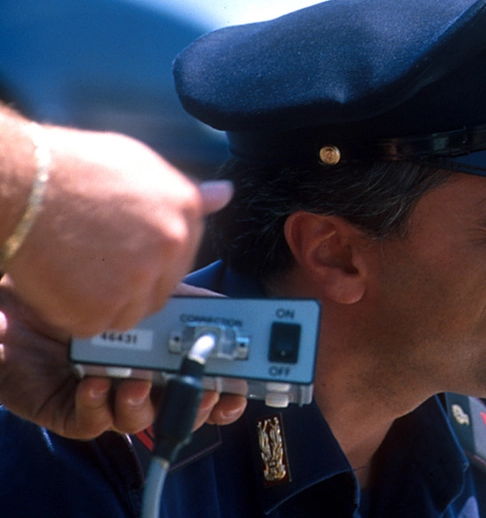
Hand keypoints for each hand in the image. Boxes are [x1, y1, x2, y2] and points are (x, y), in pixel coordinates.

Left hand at [0, 279, 246, 438]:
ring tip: (135, 383)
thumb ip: (192, 302)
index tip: (236, 392)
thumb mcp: (149, 291)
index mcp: (165, 357)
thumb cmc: (82, 293)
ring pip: (137, 421)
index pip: (205, 385)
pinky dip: (98, 406)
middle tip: (197, 391)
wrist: (20, 299)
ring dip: (142, 406)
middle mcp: (141, 381)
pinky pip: (92, 422)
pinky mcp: (72, 412)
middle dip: (194, 407)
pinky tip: (95, 383)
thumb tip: (233, 308)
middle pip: (180, 412)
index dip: (226, 395)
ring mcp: (108, 399)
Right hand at [3, 125, 232, 336]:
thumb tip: (225, 194)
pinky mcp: (103, 308)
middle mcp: (172, 246)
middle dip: (133, 284)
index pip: (183, 254)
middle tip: (95, 264)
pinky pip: (96, 325)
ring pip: (132, 312)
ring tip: (76, 269)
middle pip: (162, 288)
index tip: (127, 254)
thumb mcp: (139, 164)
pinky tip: (61, 283)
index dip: (152, 258)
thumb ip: (183, 189)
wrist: (23, 185)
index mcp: (185, 210)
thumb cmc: (72, 169)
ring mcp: (139, 279)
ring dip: (106, 302)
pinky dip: (76, 314)